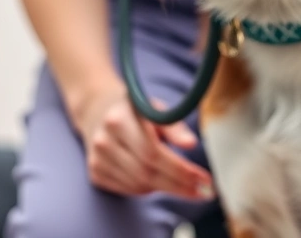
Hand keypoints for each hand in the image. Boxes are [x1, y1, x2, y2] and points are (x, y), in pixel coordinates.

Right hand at [74, 85, 214, 199]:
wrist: (96, 111)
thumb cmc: (134, 111)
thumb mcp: (154, 108)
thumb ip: (174, 126)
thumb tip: (192, 144)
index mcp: (119, 120)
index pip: (153, 152)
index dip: (181, 169)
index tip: (205, 179)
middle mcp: (103, 141)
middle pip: (146, 173)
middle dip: (180, 185)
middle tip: (204, 192)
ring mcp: (97, 160)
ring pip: (139, 186)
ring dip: (166, 188)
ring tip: (183, 182)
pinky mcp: (95, 174)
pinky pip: (128, 190)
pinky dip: (148, 189)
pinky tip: (158, 179)